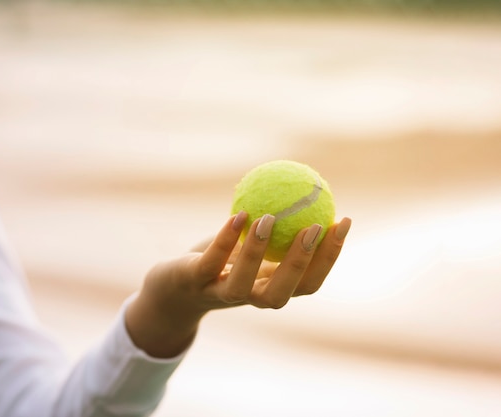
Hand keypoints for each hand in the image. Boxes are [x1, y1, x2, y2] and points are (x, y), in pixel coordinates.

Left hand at [125, 213, 350, 357]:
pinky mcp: (194, 282)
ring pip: (243, 286)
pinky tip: (238, 215)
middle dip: (303, 263)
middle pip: (283, 293)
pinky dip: (224, 240)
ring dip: (258, 253)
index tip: (343, 220)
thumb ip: (274, 226)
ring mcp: (219, 293)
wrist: (172, 287)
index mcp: (270, 287)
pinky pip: (210, 263)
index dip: (330, 256)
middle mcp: (249, 297)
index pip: (309, 282)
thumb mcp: (248, 242)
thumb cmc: (218, 261)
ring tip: (269, 218)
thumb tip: (302, 188)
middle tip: (316, 226)